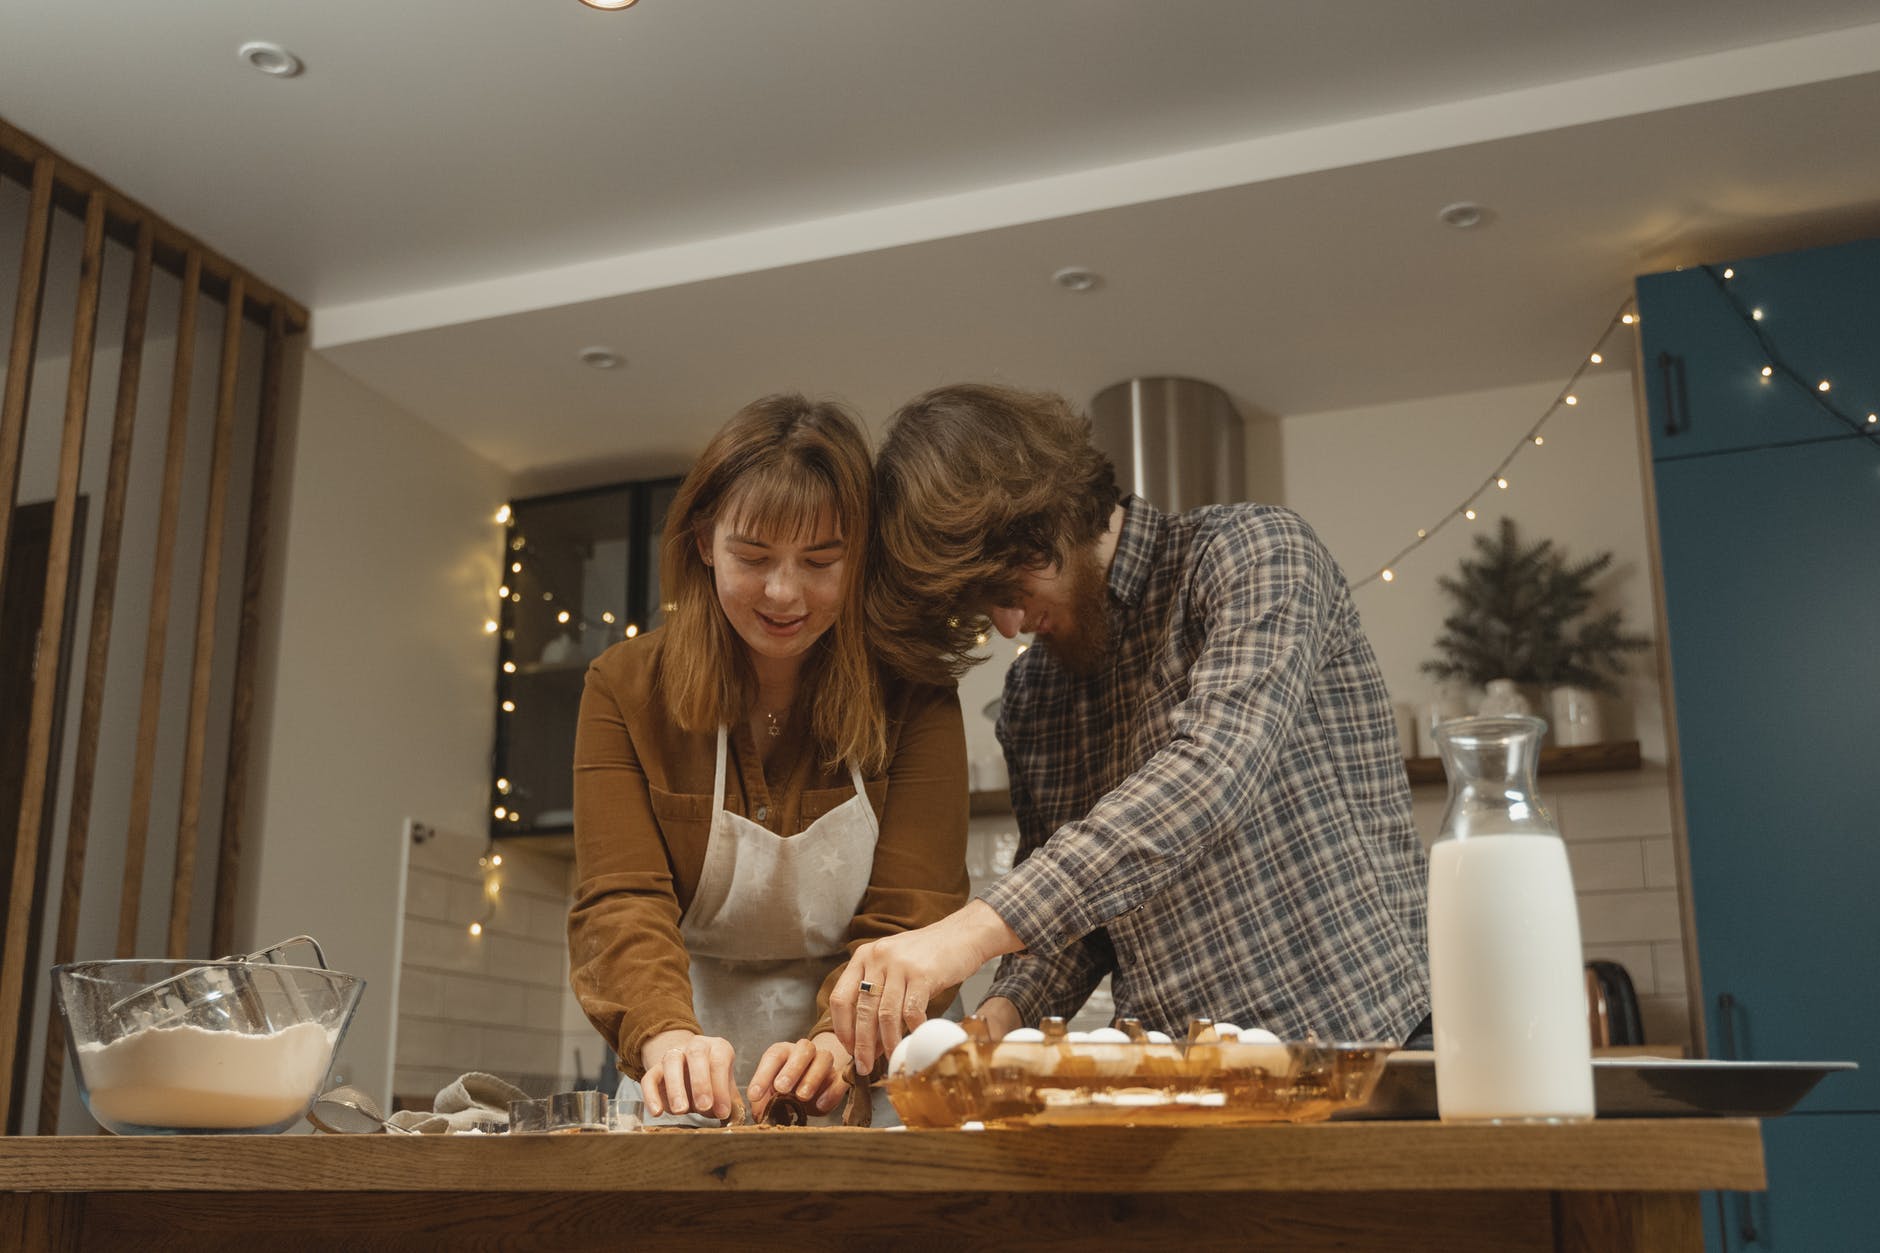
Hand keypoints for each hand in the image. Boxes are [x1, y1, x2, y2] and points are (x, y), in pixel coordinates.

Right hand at [639, 1030, 737, 1118]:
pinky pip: (649, 1078)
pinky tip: (657, 1112)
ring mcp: (673, 1055)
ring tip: (681, 1111)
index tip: (723, 1111)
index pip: (720, 1061)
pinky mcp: (655, 1069)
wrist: (689, 1071)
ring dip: (676, 1088)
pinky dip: (651, 1095)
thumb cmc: (713, 1083)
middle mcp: (696, 1046)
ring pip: (671, 1062)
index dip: (722, 1087)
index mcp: (718, 1048)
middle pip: (696, 1055)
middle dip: (701, 1082)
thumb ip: (730, 1104)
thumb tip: (733, 1121)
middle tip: (704, 1107)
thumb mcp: (726, 1090)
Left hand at [746, 1032, 851, 1120]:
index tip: (754, 1095)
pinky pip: (841, 1078)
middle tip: (781, 1088)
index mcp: (783, 1052)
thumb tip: (760, 1115)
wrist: (811, 1089)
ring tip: (801, 1096)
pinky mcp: (839, 1077)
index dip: (763, 1075)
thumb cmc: (785, 1090)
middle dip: (791, 1069)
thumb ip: (764, 1102)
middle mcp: (805, 1052)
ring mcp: (824, 1062)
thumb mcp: (770, 1094)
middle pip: (803, 1048)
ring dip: (812, 1077)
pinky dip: (832, 1091)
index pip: (774, 1056)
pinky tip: (819, 1105)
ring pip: (824, 1058)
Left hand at [832, 900, 1022, 1073]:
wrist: (962, 934)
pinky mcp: (923, 974)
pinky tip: (914, 1040)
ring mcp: (900, 965)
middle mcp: (878, 958)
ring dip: (887, 1043)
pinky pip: (912, 1011)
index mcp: (863, 956)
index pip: (841, 997)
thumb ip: (878, 994)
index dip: (842, 1027)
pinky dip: (912, 1030)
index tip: (848, 1048)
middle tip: (864, 1066)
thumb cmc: (927, 955)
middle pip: (862, 1010)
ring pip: (886, 1014)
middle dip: (862, 1044)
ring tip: (890, 1059)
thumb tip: (870, 1040)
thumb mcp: (893, 966)